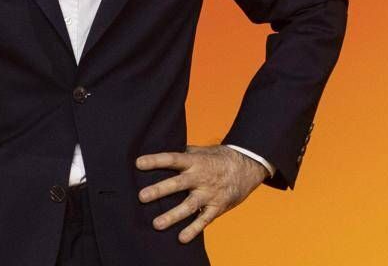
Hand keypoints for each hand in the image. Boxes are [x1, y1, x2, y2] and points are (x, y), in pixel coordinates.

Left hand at [136, 144, 267, 243]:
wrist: (248, 167)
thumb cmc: (221, 158)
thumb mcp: (204, 151)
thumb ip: (185, 152)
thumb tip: (165, 148)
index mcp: (195, 161)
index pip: (172, 159)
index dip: (155, 161)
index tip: (139, 164)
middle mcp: (201, 177)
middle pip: (177, 184)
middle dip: (159, 190)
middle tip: (142, 197)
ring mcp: (209, 194)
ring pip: (189, 206)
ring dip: (172, 216)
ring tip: (156, 224)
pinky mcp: (217, 207)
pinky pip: (204, 220)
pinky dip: (193, 229)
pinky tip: (181, 238)